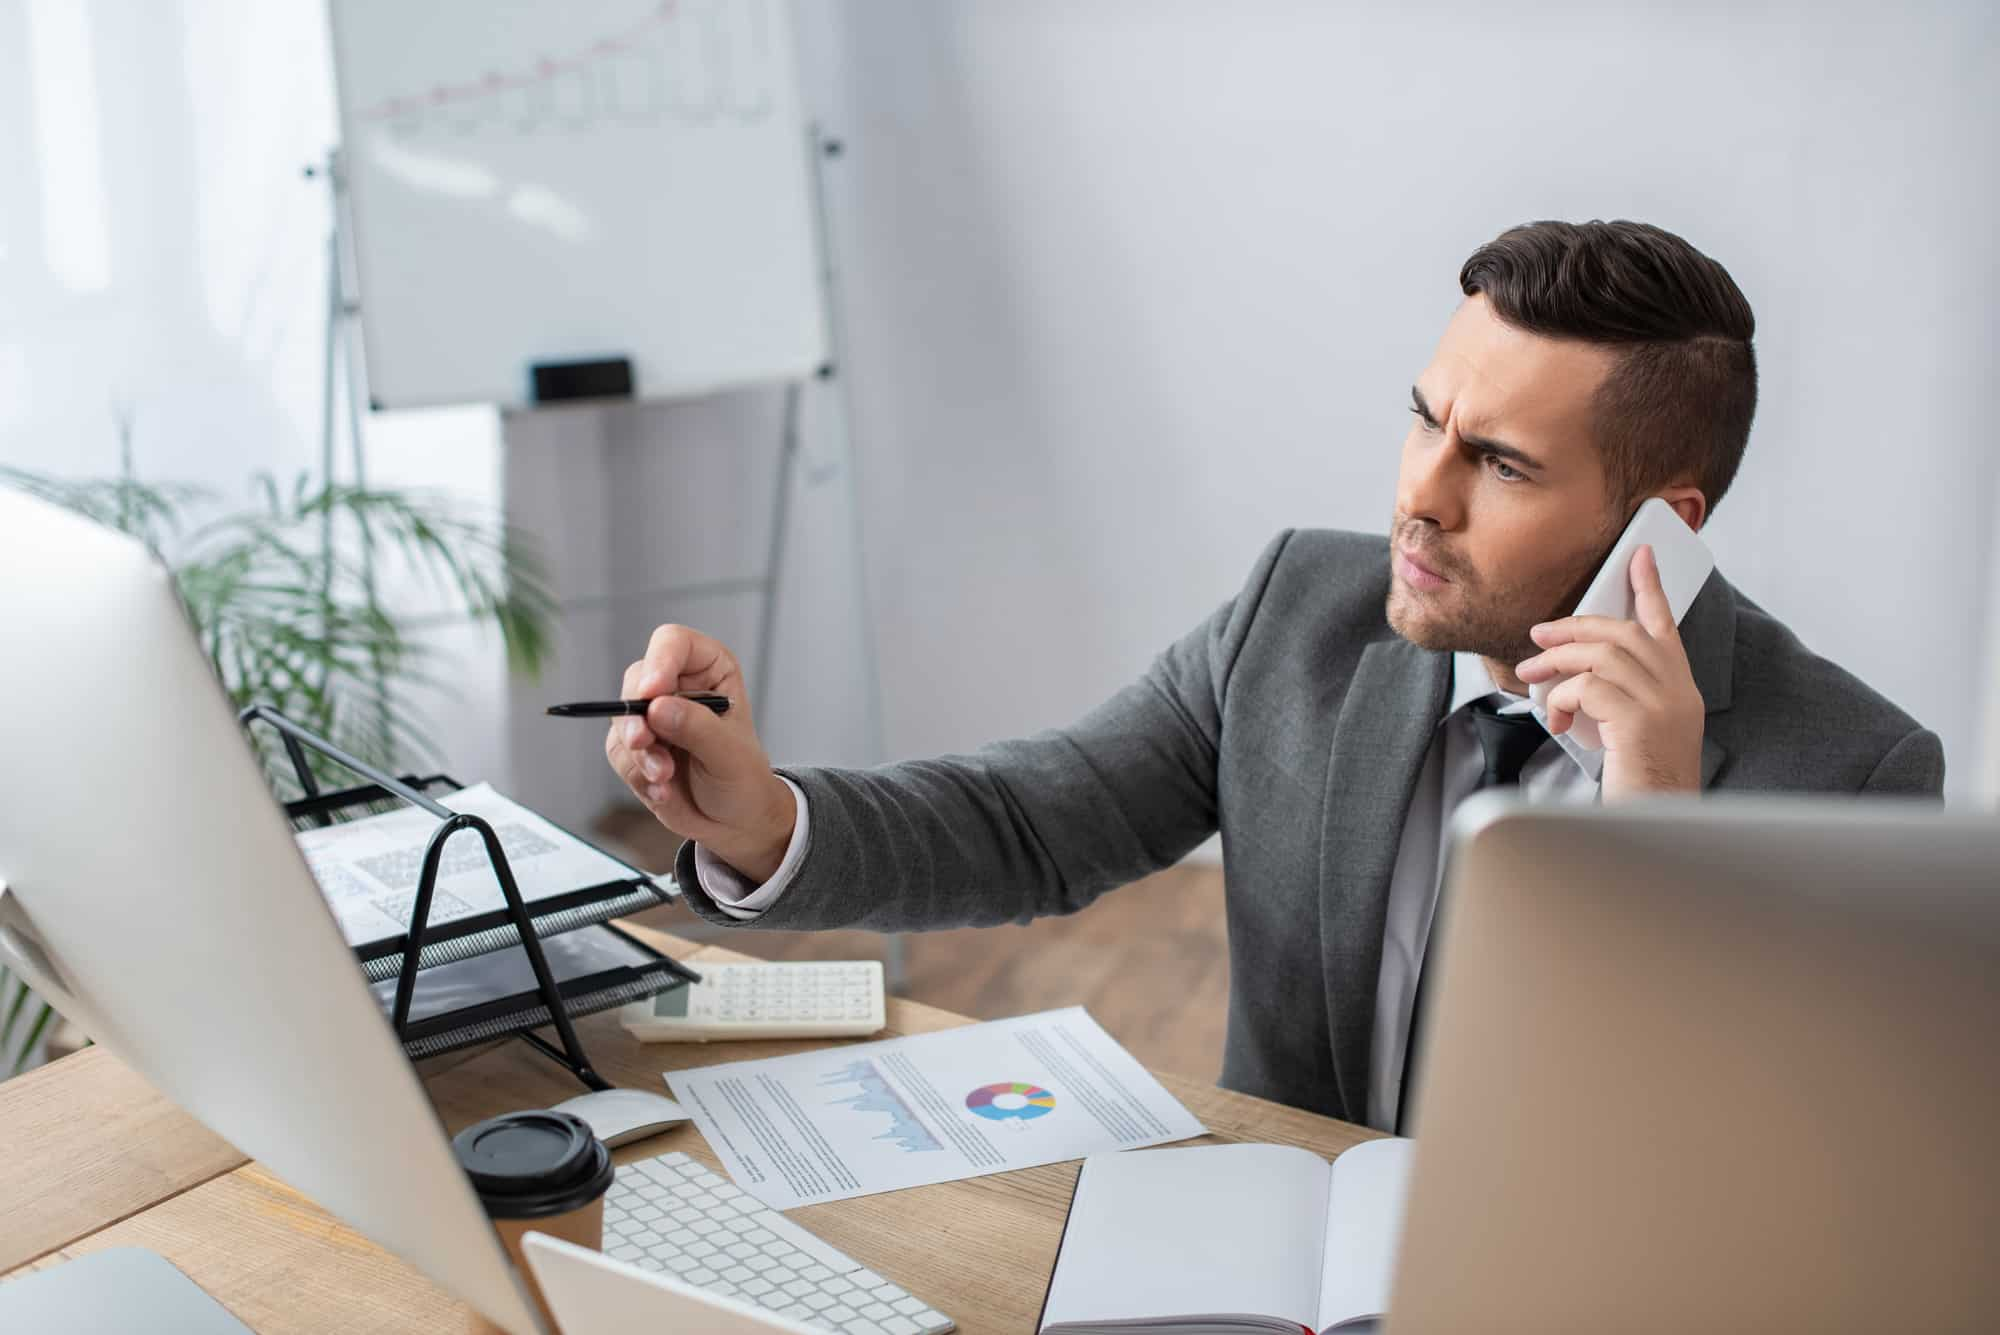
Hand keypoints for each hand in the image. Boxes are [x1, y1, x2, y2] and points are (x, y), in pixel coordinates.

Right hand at [603, 624, 796, 881]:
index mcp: (708, 670)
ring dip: (638, 754)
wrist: (733, 820)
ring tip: (665, 778)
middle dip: (637, 716)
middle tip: (644, 742)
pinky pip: (619, 753)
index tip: (651, 692)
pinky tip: (663, 790)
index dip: (659, 661)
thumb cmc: (744, 779)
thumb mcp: (730, 755)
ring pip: (621, 719)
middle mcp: (676, 686)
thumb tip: (657, 708)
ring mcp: (652, 716)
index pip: (674, 643)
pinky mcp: (635, 747)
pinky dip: (636, 774)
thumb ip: (697, 728)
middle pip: (637, 679)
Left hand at [1514, 545, 1705, 798]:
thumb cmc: (1638, 785)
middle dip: (1576, 627)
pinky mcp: (1640, 722)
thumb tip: (1571, 676)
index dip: (1650, 588)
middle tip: (1538, 633)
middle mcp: (1679, 692)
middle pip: (1624, 634)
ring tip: (1531, 677)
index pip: (1665, 627)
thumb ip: (1617, 698)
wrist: (1656, 825)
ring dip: (1558, 662)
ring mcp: (1663, 705)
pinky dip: (1564, 697)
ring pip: (1602, 655)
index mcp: (1680, 690)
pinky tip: (1557, 719)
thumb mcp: (1633, 733)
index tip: (1638, 555)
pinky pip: (1589, 688)